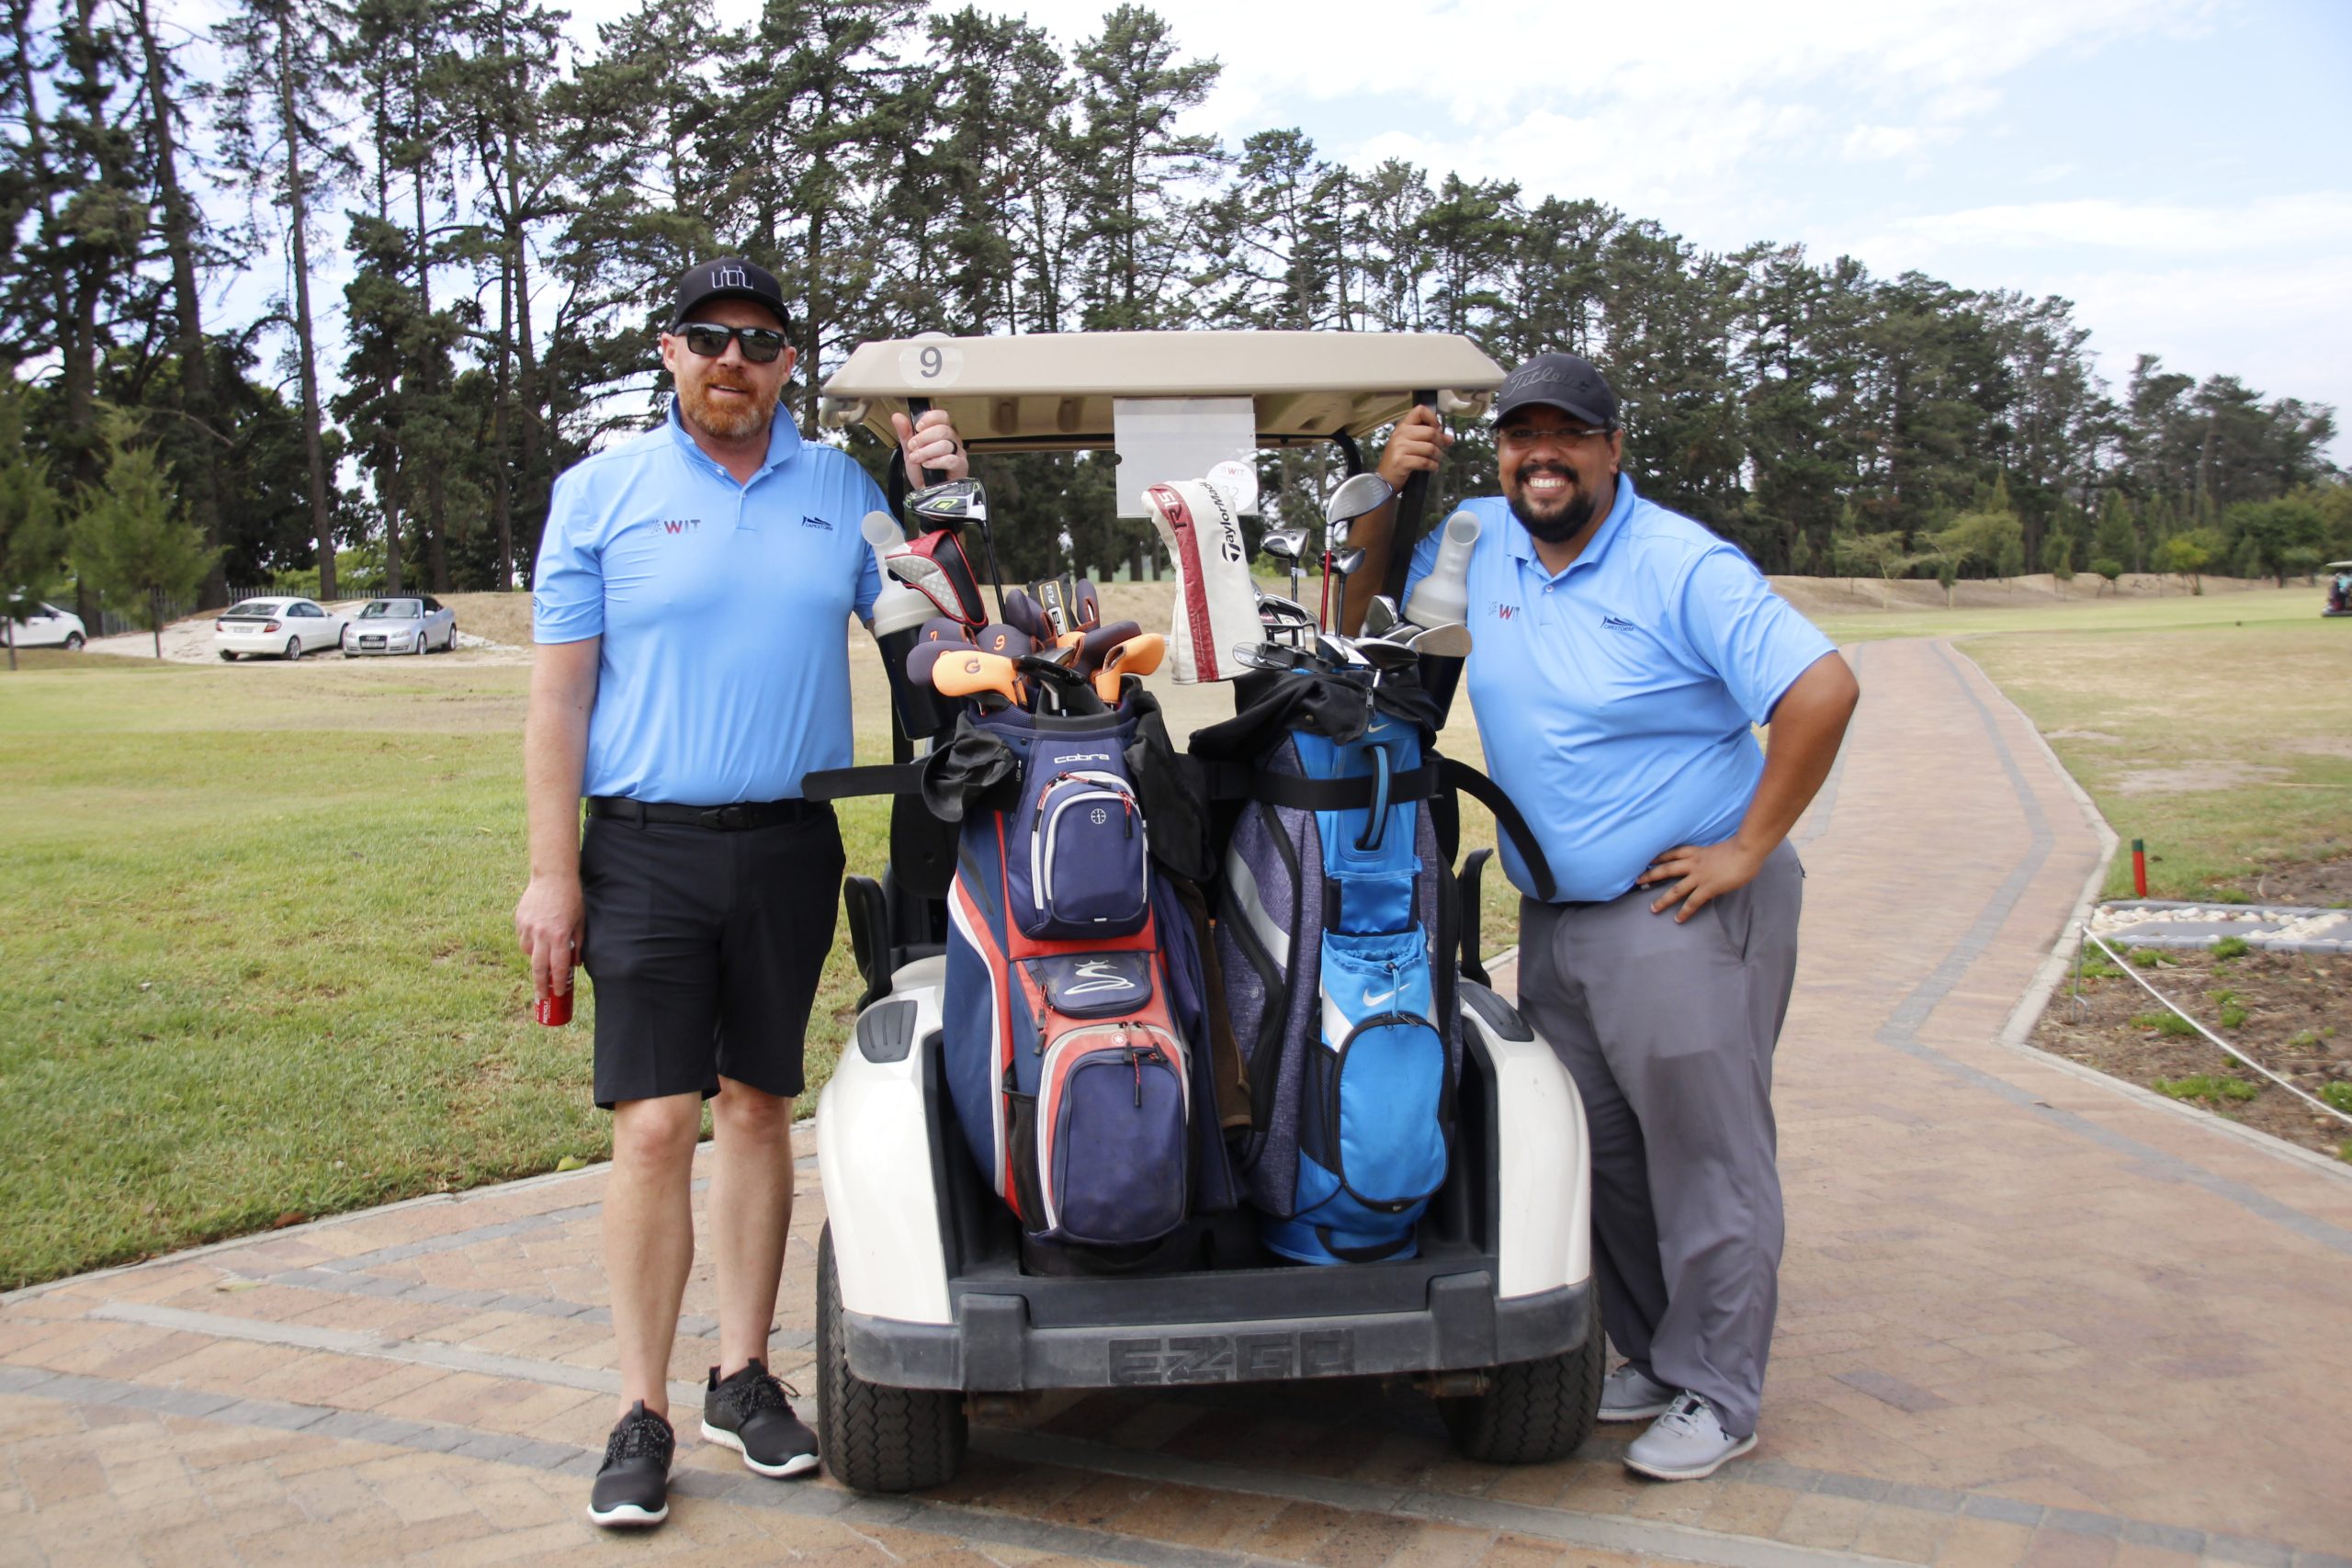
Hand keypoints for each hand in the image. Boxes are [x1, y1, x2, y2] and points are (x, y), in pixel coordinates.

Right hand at [515, 873, 583, 1000]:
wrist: (553, 876)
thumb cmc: (571, 898)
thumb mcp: (580, 922)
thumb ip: (578, 944)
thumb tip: (574, 965)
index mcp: (559, 936)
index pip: (557, 967)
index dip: (558, 983)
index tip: (558, 994)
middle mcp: (541, 934)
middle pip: (538, 968)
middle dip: (540, 985)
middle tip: (541, 997)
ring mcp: (527, 927)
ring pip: (528, 953)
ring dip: (535, 959)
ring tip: (543, 954)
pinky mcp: (519, 921)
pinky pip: (523, 939)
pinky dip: (529, 943)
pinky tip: (537, 936)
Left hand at [892, 409, 968, 485]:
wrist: (928, 493)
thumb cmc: (923, 472)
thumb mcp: (910, 451)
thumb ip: (905, 434)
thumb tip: (897, 416)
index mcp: (942, 433)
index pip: (942, 416)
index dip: (929, 418)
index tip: (917, 427)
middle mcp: (953, 440)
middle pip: (943, 430)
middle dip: (923, 438)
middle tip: (912, 447)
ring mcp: (959, 453)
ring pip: (946, 444)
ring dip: (926, 451)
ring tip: (916, 459)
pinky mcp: (961, 467)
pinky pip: (951, 459)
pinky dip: (936, 462)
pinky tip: (927, 465)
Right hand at [1375, 405, 1451, 490]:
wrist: (1384, 479)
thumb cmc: (1399, 460)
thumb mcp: (1411, 444)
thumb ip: (1428, 438)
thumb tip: (1449, 438)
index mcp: (1403, 426)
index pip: (1420, 410)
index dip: (1433, 419)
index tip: (1436, 429)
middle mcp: (1400, 434)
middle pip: (1431, 432)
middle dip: (1440, 442)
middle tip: (1439, 450)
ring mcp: (1400, 448)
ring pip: (1430, 448)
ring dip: (1437, 456)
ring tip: (1435, 460)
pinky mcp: (1402, 462)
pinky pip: (1425, 462)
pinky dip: (1433, 466)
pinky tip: (1432, 468)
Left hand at [1640, 838, 1768, 921]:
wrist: (1746, 850)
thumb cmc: (1741, 847)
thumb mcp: (1720, 848)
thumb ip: (1713, 856)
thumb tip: (1715, 864)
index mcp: (1696, 851)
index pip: (1672, 853)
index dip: (1659, 856)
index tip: (1648, 860)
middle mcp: (1693, 863)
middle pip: (1666, 869)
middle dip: (1650, 875)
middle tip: (1637, 880)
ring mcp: (1699, 876)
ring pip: (1675, 889)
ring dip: (1662, 900)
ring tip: (1653, 909)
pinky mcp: (1708, 887)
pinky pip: (1692, 902)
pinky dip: (1684, 912)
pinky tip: (1678, 919)